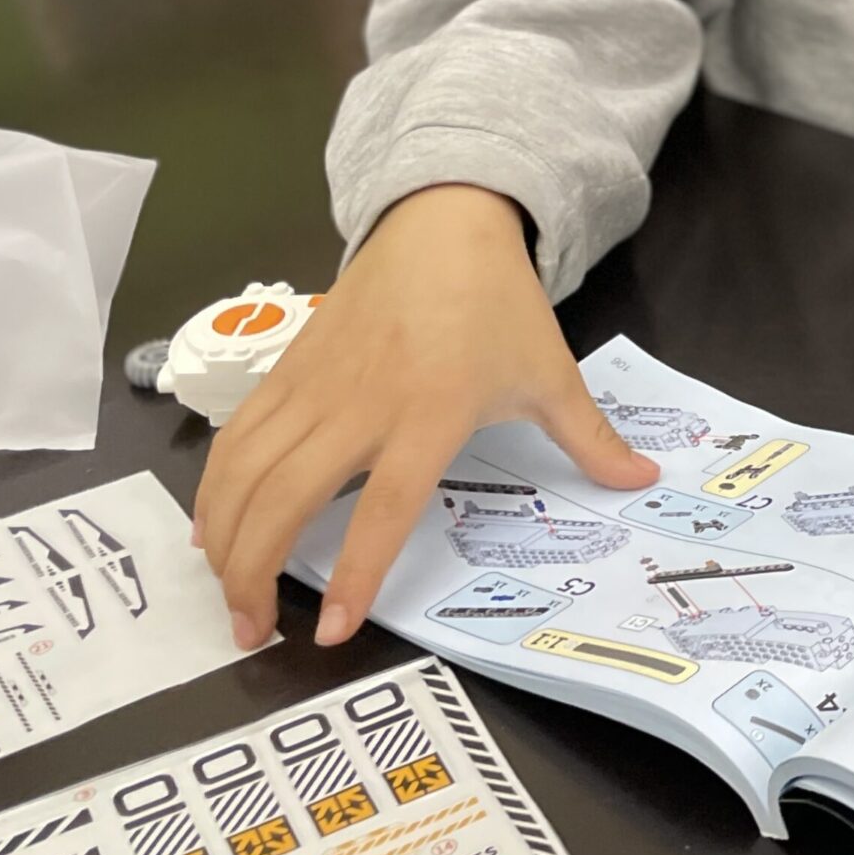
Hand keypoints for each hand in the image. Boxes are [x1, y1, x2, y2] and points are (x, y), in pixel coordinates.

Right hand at [191, 183, 656, 649]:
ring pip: (244, 469)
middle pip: (285, 497)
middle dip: (255, 572)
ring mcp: (314, 385)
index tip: (328, 631)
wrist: (443, 221)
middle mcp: (360, 404)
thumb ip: (589, 439)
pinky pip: (237, 436)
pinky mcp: (286, 367)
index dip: (353, 572)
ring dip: (223, 538)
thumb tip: (643, 481)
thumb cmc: (498, 304)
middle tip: (252, 632)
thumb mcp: (550, 374)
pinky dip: (214, 486)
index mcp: (430, 413)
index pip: (383, 509)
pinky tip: (210, 528)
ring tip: (227, 594)